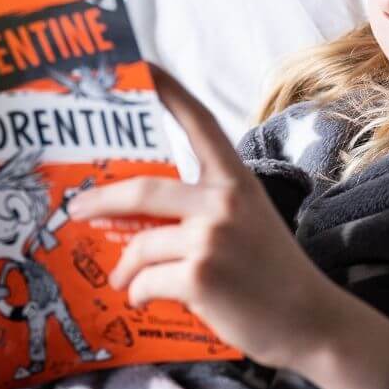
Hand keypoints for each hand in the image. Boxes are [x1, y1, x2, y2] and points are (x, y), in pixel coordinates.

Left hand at [67, 63, 379, 375]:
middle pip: (142, 189)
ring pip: (141, 245)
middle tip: (78, 209)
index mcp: (237, 182)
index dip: (169, 91)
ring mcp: (212, 237)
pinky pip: (145, 280)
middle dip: (101, 200)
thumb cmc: (274, 277)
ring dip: (125, 268)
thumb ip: (204, 210)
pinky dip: (138, 292)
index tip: (142, 66)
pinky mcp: (201, 275)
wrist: (310, 322)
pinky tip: (145, 298)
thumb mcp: (249, 224)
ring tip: (124, 280)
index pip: (200, 123)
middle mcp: (224, 202)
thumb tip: (142, 218)